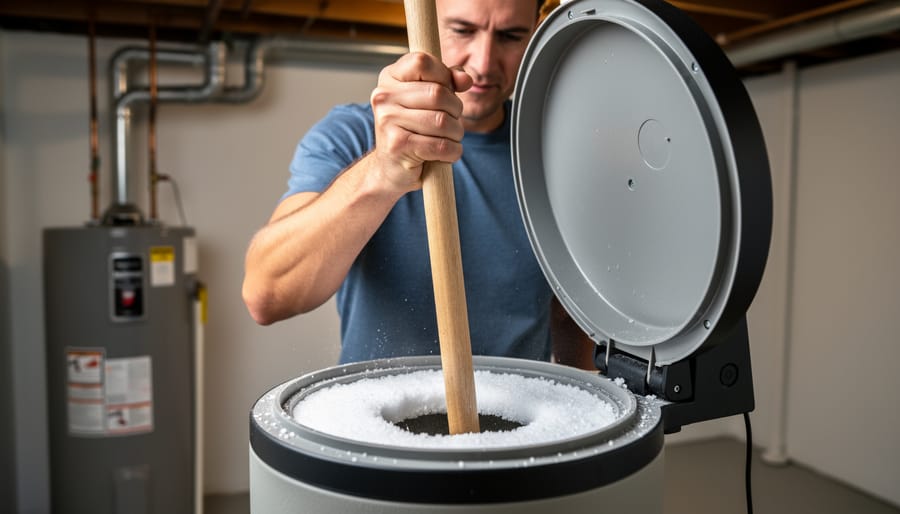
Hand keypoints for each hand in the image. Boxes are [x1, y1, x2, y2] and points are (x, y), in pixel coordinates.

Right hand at [369, 52, 472, 192]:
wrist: (390, 167)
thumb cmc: (412, 128)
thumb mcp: (428, 98)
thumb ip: (447, 81)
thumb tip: (465, 79)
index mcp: (389, 78)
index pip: (422, 61)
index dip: (443, 75)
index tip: (446, 90)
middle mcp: (384, 96)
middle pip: (438, 93)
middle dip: (455, 110)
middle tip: (452, 121)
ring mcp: (388, 121)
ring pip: (442, 121)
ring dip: (456, 133)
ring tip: (449, 138)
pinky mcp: (397, 145)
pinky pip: (440, 145)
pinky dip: (452, 151)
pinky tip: (446, 153)